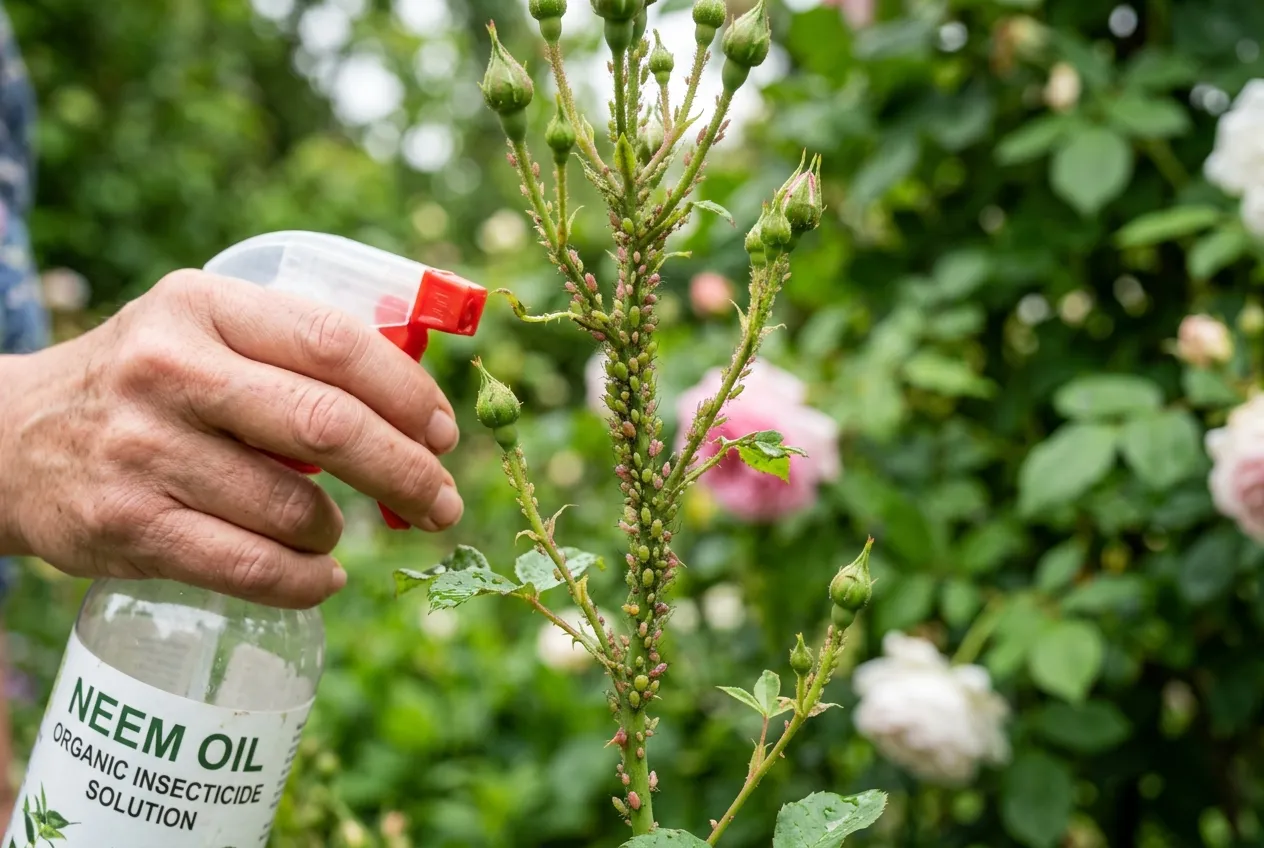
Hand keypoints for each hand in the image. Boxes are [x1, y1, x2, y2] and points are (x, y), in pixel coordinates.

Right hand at [0, 270, 465, 607]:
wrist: (12, 438)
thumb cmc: (149, 384)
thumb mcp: (204, 330)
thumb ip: (295, 351)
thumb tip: (418, 405)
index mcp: (204, 305)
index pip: (337, 344)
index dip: (409, 395)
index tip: (444, 432)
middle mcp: (170, 371)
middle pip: (329, 427)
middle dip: (407, 472)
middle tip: (444, 502)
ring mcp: (145, 451)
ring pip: (296, 508)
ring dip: (340, 530)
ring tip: (336, 530)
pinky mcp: (128, 526)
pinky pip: (252, 567)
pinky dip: (308, 581)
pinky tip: (321, 576)